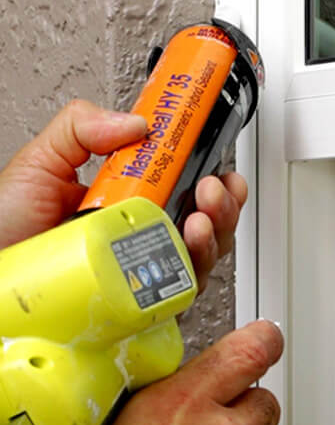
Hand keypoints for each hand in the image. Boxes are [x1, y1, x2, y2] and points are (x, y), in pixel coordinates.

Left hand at [0, 99, 244, 291]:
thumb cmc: (5, 233)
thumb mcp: (40, 164)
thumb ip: (80, 129)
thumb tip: (136, 123)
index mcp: (127, 199)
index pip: (180, 180)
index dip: (206, 167)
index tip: (213, 151)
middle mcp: (143, 234)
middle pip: (205, 217)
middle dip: (223, 200)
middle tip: (211, 187)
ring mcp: (146, 268)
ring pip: (204, 252)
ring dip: (216, 230)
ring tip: (202, 215)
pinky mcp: (144, 301)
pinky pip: (183, 287)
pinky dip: (196, 266)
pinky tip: (189, 245)